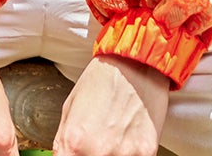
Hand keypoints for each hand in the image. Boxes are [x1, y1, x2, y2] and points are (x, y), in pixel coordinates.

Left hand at [52, 55, 169, 155]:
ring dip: (111, 155)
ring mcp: (125, 155)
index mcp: (74, 141)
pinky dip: (129, 153)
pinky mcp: (147, 153)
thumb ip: (63, 142)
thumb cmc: (101, 82)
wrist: (135, 65)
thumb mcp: (69, 109)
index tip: (75, 154)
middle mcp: (99, 152)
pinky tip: (127, 138)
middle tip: (93, 144)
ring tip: (112, 138)